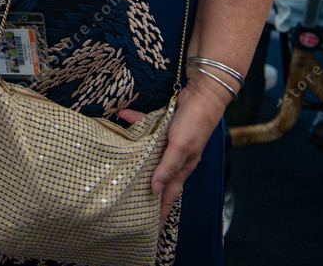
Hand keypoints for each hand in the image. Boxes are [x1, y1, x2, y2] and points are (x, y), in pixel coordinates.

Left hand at [118, 77, 227, 229]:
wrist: (203, 92)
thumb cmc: (195, 121)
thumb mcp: (181, 146)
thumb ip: (167, 166)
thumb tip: (154, 189)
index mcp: (182, 167)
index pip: (168, 196)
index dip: (160, 212)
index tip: (151, 229)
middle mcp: (176, 157)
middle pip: (157, 178)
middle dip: (144, 190)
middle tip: (129, 202)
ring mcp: (171, 142)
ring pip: (149, 153)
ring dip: (135, 152)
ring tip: (119, 162)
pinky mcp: (166, 126)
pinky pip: (147, 128)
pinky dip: (135, 122)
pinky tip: (124, 116)